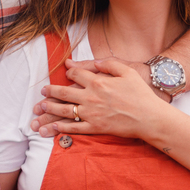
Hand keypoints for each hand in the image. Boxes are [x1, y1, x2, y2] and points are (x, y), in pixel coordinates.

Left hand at [32, 58, 168, 138]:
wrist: (149, 117)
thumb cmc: (140, 94)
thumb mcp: (127, 72)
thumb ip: (109, 64)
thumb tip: (96, 62)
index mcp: (98, 82)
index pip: (76, 75)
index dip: (69, 73)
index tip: (66, 73)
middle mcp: (91, 97)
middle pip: (64, 93)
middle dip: (51, 91)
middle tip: (42, 91)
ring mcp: (92, 114)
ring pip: (65, 111)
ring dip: (50, 109)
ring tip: (40, 108)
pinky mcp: (95, 127)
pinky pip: (75, 128)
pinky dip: (62, 127)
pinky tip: (54, 126)